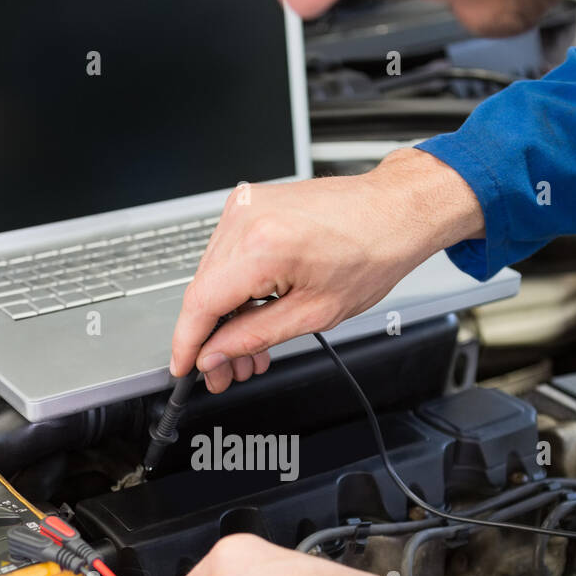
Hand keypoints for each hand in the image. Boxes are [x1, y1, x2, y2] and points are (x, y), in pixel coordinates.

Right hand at [170, 146, 483, 392]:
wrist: (393, 210)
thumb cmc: (371, 252)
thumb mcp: (315, 313)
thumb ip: (254, 337)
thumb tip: (215, 354)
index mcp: (262, 246)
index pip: (201, 303)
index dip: (187, 343)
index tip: (183, 367)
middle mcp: (246, 218)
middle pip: (203, 291)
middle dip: (212, 338)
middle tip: (225, 371)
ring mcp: (245, 205)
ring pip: (212, 275)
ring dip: (226, 316)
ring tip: (249, 350)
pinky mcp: (249, 203)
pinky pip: (226, 254)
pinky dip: (236, 287)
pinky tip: (253, 314)